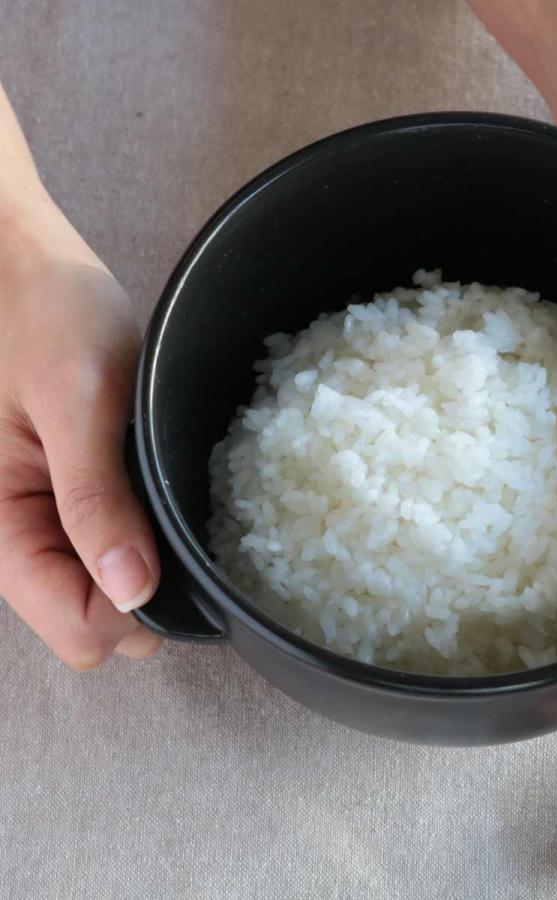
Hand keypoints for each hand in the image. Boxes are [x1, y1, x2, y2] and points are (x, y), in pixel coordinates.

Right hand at [0, 197, 160, 666]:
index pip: (76, 629)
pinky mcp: (61, 497)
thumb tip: (133, 593)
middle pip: (87, 621)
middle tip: (185, 531)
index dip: (134, 616)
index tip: (184, 568)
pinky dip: (137, 541)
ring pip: (97, 590)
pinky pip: (101, 549)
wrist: (21, 263)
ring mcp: (39, 519)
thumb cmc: (44, 314)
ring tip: (171, 507)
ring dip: (143, 568)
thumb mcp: (78, 403)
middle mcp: (14, 535)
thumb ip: (96, 500)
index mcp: (1, 524)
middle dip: (142, 598)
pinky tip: (160, 503)